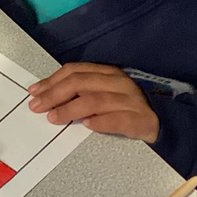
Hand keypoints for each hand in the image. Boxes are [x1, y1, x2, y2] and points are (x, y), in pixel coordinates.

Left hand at [28, 63, 160, 142]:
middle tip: (37, 107)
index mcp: (108, 73)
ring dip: (71, 109)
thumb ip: (81, 92)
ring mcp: (130, 100)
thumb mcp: (104, 94)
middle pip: (81, 83)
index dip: (52, 80)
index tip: (34, 92)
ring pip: (96, 100)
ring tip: (54, 118)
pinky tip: (88, 125)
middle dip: (55, 94)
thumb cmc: (127, 108)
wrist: (162, 122)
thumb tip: (47, 96)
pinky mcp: (140, 120)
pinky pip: (118, 120)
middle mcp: (118, 83)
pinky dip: (101, 122)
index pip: (75, 71)